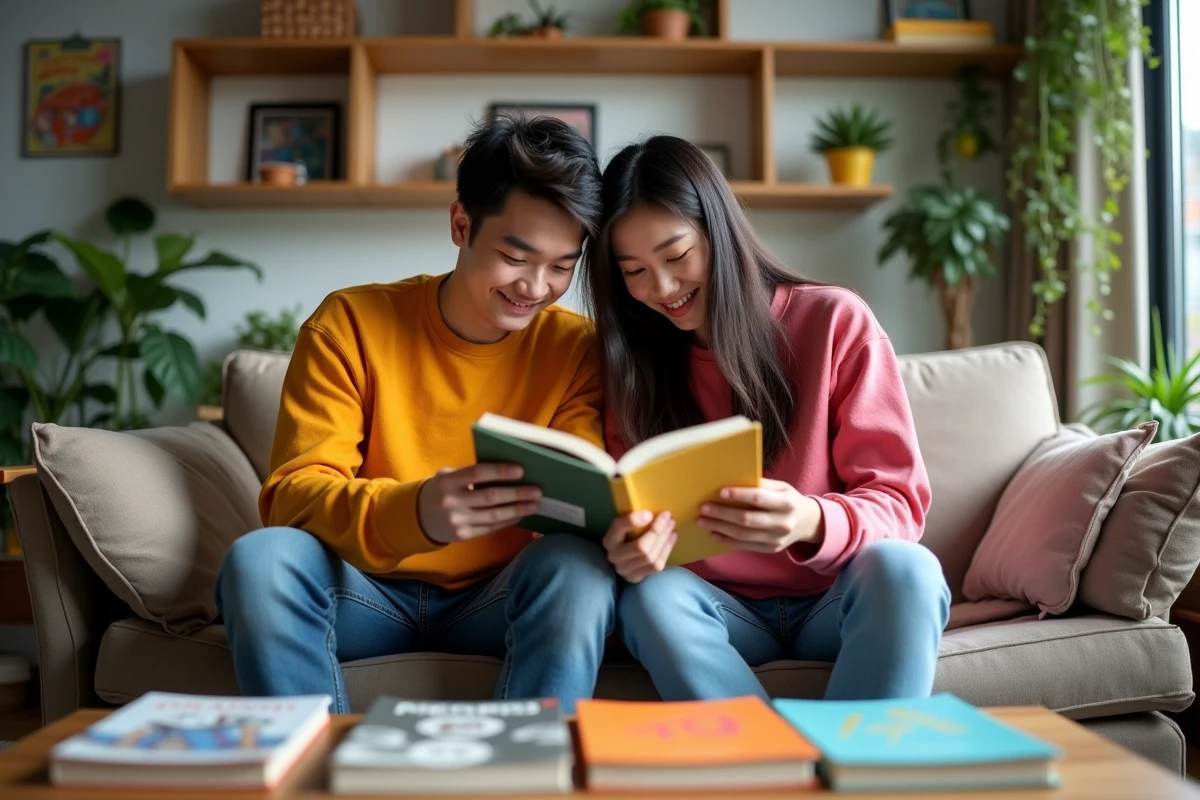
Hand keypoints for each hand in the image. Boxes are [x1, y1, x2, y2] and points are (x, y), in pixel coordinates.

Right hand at [417, 464, 542, 544]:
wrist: (418, 517)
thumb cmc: (442, 490)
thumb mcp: (449, 476)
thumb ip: (471, 474)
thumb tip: (509, 472)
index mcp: (448, 481)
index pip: (477, 473)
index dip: (500, 471)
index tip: (521, 470)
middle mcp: (451, 501)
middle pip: (490, 497)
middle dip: (517, 494)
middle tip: (537, 490)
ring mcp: (457, 521)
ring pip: (494, 515)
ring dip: (517, 510)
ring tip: (534, 504)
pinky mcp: (463, 535)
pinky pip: (490, 527)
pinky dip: (508, 521)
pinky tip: (520, 515)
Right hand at [602, 510, 677, 583]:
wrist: (622, 561)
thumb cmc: (625, 537)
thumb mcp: (624, 527)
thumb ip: (634, 520)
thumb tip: (654, 512)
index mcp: (609, 540)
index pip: (618, 528)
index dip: (633, 521)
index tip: (649, 513)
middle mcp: (615, 556)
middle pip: (640, 546)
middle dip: (657, 530)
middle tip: (667, 517)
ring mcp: (625, 570)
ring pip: (650, 557)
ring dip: (664, 539)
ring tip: (671, 525)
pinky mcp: (636, 577)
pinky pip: (656, 565)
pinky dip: (667, 549)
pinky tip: (672, 537)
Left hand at [698, 479, 822, 553]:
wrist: (808, 523)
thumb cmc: (789, 500)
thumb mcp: (782, 487)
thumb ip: (761, 484)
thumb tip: (733, 480)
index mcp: (787, 503)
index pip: (759, 498)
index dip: (739, 495)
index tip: (720, 492)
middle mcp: (783, 522)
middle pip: (747, 519)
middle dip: (723, 514)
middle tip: (704, 508)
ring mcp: (777, 539)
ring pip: (744, 535)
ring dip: (720, 528)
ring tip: (703, 521)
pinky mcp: (771, 549)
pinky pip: (745, 546)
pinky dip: (727, 541)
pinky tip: (714, 534)